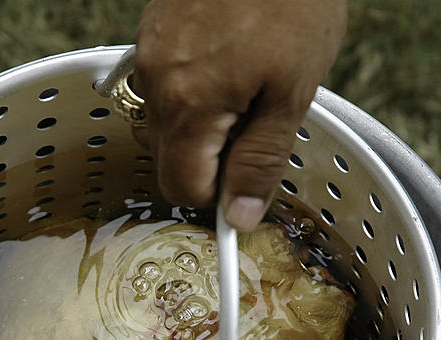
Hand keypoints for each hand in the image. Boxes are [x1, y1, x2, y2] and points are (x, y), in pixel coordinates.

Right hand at [134, 0, 345, 230]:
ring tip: (243, 93)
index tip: (247, 182)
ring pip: (163, 125)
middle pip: (167, 160)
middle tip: (255, 129)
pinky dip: (190, 95)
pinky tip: (226, 68)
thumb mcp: (291, 92)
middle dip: (209, 162)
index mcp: (189, 104)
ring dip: (198, 129)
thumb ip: (260, 161)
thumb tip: (239, 216)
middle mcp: (157, 83)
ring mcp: (149, 55)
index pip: (183, 187)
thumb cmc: (291, 0)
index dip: (219, 195)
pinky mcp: (151, 34)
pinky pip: (161, 88)